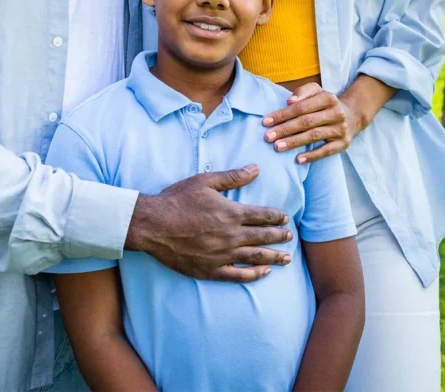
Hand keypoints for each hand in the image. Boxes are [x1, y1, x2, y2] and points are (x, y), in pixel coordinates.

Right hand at [125, 164, 292, 282]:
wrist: (154, 225)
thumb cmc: (178, 200)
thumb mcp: (205, 181)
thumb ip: (233, 177)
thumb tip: (255, 168)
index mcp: (231, 213)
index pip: (262, 215)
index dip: (276, 217)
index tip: (285, 218)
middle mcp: (231, 236)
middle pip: (263, 236)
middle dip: (279, 236)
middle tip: (290, 236)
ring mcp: (223, 255)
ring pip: (255, 257)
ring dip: (274, 256)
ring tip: (286, 257)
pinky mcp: (211, 270)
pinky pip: (238, 275)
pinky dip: (254, 275)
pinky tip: (264, 272)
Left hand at [261, 83, 362, 163]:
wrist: (352, 116)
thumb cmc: (326, 103)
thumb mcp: (317, 91)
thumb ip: (303, 92)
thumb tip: (290, 101)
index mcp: (328, 98)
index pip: (301, 107)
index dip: (283, 114)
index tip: (266, 121)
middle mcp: (336, 113)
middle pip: (306, 122)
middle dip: (285, 129)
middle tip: (268, 137)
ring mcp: (340, 129)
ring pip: (314, 136)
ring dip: (294, 142)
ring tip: (277, 147)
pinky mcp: (344, 144)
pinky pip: (326, 151)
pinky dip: (312, 156)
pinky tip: (298, 159)